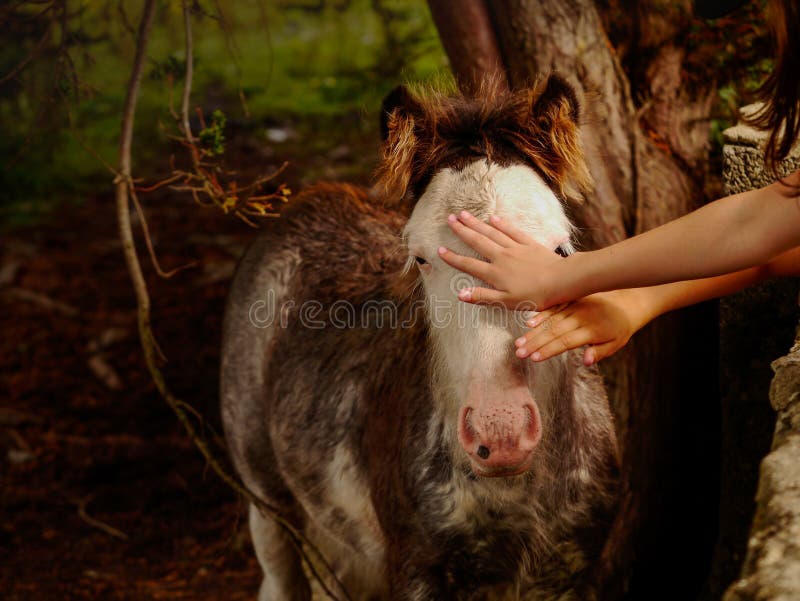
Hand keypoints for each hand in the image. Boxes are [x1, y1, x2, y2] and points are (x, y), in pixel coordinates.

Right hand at [437, 211, 569, 310]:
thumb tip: (460, 294)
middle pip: (478, 241)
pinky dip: (501, 224)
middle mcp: (501, 257)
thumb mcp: (507, 303)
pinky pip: (512, 231)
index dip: (453, 258)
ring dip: (477, 223)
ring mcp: (515, 248)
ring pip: (492, 233)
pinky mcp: (529, 244)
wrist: (561, 281)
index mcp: (495, 273)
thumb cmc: (535, 296)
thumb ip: (483, 297)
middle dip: (462, 231)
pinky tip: (493, 218)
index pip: (469, 264)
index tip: (440, 250)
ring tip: (464, 214)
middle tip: (449, 220)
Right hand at [513, 290, 648, 365]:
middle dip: (534, 343)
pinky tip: (529, 323)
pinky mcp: (571, 300)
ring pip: (550, 321)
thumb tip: (586, 362)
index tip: (534, 358)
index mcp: (591, 330)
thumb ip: (600, 353)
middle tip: (519, 352)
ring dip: (533, 332)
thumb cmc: (619, 327)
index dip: (548, 350)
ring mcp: (574, 307)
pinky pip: (553, 308)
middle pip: (553, 332)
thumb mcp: (616, 344)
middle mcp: (580, 317)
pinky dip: (541, 315)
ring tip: (519, 342)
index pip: (565, 342)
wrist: (627, 301)